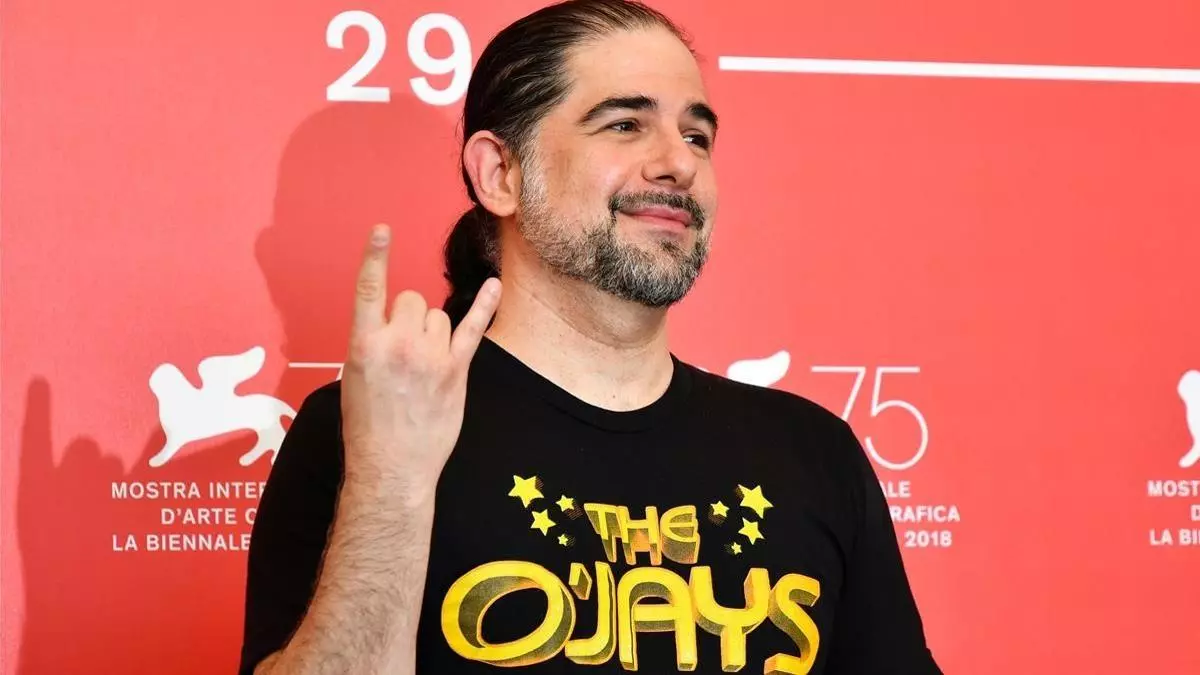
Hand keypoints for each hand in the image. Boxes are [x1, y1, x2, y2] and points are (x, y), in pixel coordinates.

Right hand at [339, 223, 500, 502]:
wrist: (392, 467)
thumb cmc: (366, 427)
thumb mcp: (353, 378)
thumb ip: (371, 344)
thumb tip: (390, 325)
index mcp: (364, 344)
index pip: (369, 288)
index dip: (375, 256)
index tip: (382, 230)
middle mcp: (399, 343)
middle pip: (412, 300)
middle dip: (408, 316)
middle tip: (403, 351)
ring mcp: (431, 356)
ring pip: (438, 316)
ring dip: (433, 330)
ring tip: (423, 364)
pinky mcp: (456, 370)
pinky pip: (473, 328)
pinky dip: (485, 305)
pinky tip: (495, 286)